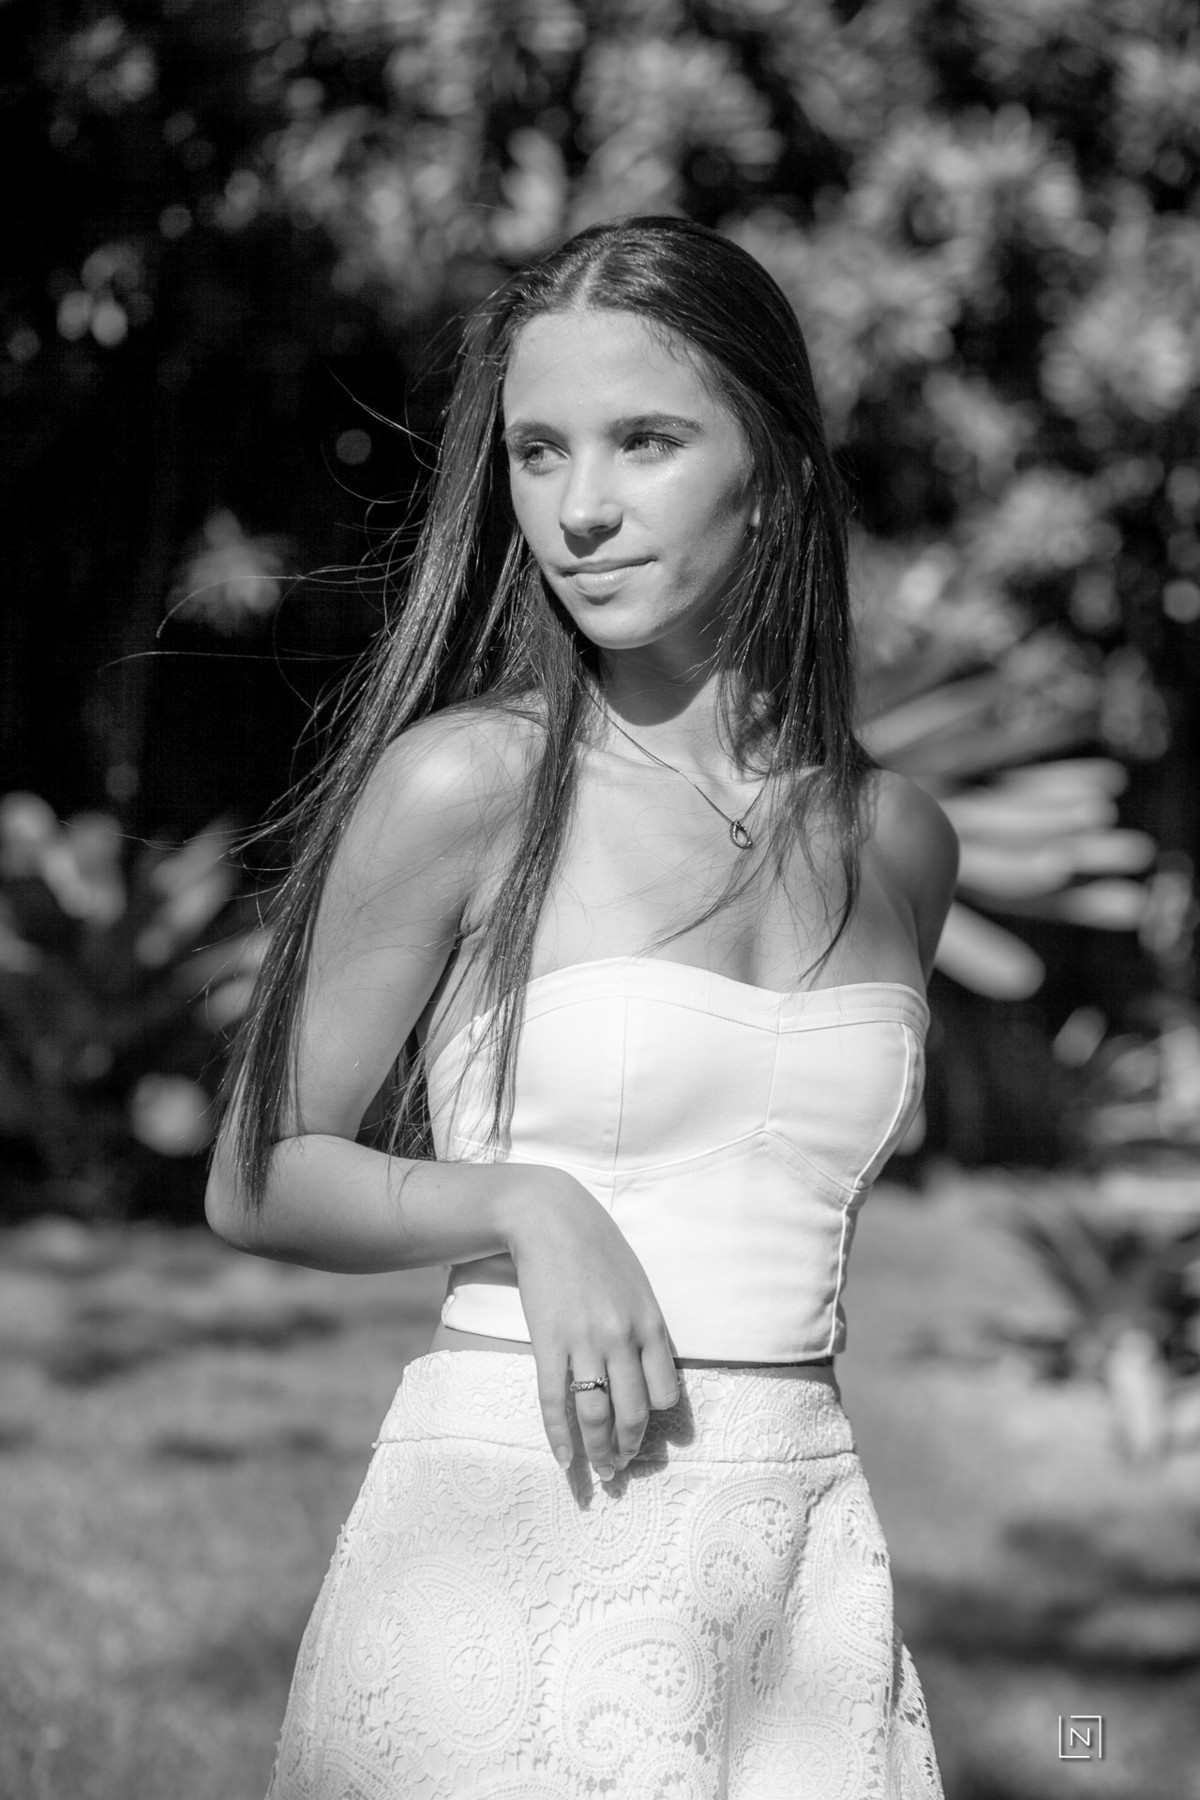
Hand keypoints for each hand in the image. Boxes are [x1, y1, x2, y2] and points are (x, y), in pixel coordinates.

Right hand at [500, 1166, 679, 1478]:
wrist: (549, 1217)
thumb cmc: (597, 1248)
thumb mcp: (636, 1285)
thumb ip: (645, 1327)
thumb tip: (648, 1372)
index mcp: (650, 1323)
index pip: (666, 1393)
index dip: (658, 1421)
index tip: (647, 1433)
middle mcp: (622, 1338)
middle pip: (632, 1412)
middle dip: (628, 1447)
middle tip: (622, 1468)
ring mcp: (584, 1342)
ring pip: (596, 1415)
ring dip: (599, 1452)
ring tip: (600, 1472)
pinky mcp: (547, 1342)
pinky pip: (554, 1401)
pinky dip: (559, 1436)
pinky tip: (564, 1460)